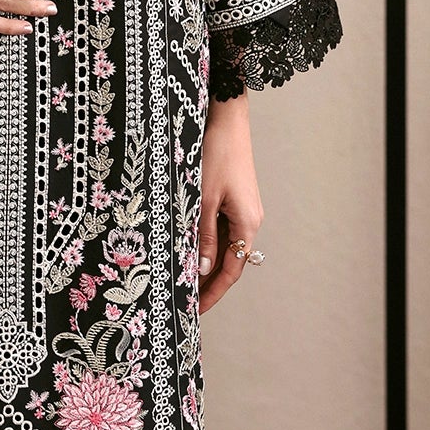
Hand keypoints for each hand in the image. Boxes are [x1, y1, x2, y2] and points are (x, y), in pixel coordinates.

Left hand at [197, 93, 263, 313]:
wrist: (226, 119)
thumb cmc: (215, 154)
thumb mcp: (203, 198)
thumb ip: (203, 234)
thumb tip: (203, 267)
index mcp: (247, 224)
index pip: (230, 271)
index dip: (212, 293)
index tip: (195, 311)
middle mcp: (249, 220)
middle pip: (229, 260)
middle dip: (207, 282)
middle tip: (183, 299)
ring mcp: (243, 209)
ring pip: (223, 244)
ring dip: (205, 261)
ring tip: (180, 277)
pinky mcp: (235, 198)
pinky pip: (220, 227)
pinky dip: (205, 240)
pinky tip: (188, 246)